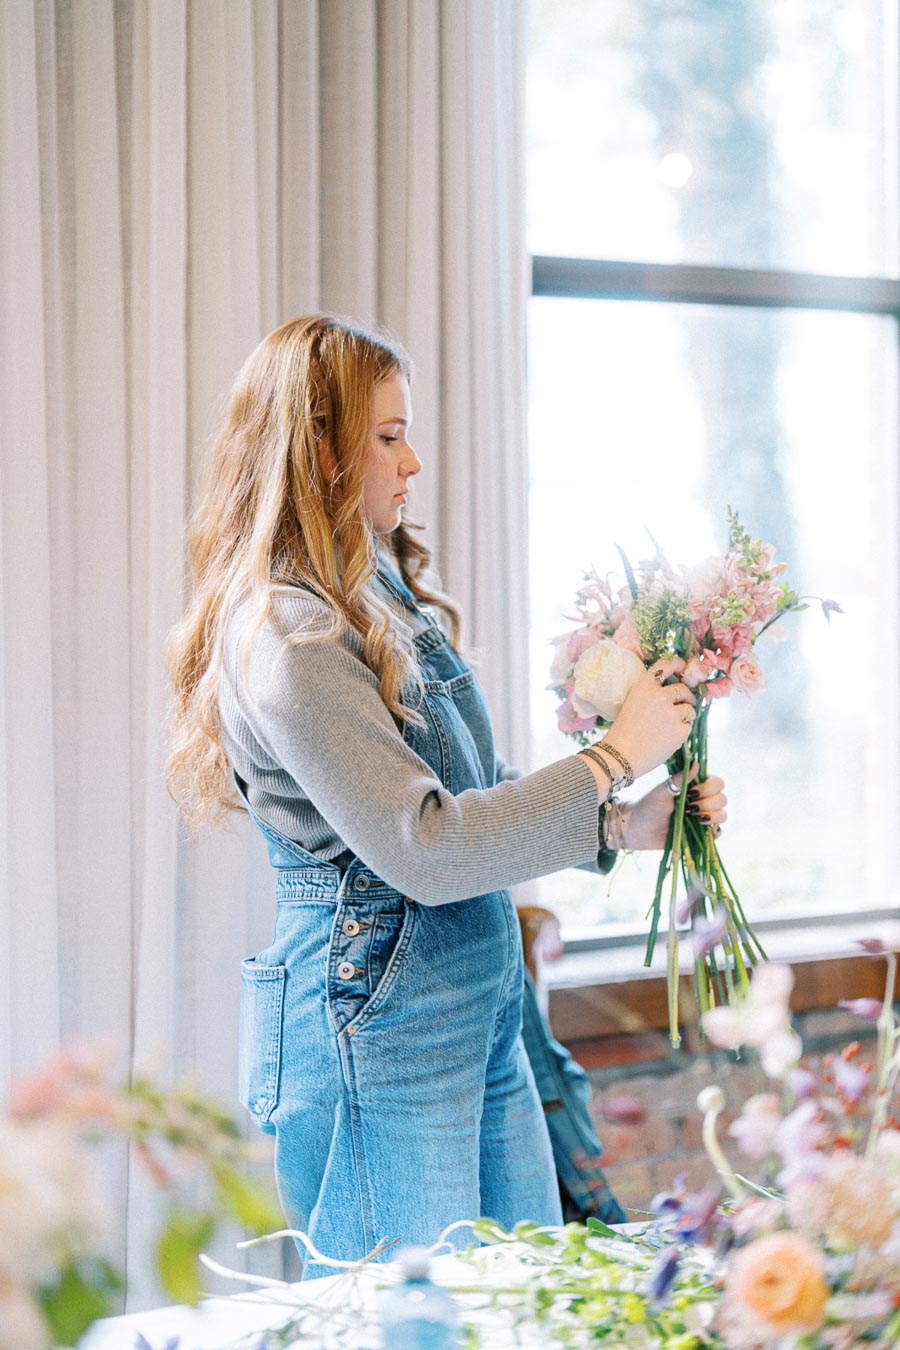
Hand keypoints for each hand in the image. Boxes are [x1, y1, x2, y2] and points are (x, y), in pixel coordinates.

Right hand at [604, 657, 696, 779]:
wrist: (620, 756)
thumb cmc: (623, 731)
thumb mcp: (632, 703)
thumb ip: (651, 694)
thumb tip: (674, 692)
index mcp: (644, 686)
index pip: (665, 664)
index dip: (678, 663)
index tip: (683, 667)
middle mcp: (659, 696)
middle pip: (682, 689)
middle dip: (686, 696)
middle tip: (684, 704)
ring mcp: (671, 713)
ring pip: (689, 708)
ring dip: (685, 715)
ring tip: (672, 726)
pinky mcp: (680, 730)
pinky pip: (689, 725)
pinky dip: (683, 731)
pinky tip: (669, 737)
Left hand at [622, 763, 727, 850]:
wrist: (638, 829)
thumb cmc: (648, 806)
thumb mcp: (662, 791)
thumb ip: (679, 779)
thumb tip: (696, 762)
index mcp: (695, 787)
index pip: (717, 783)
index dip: (709, 788)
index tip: (692, 792)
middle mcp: (703, 801)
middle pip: (722, 799)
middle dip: (709, 803)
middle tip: (690, 808)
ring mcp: (703, 818)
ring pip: (723, 815)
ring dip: (712, 816)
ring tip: (694, 818)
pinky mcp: (702, 835)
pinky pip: (718, 832)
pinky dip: (714, 830)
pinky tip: (700, 827)